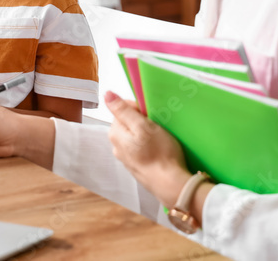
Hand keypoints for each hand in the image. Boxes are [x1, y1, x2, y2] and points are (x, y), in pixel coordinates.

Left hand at [106, 91, 191, 207]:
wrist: (170, 184)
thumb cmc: (159, 153)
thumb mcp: (143, 126)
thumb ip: (123, 110)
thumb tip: (107, 94)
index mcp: (115, 133)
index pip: (123, 109)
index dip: (139, 108)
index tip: (151, 116)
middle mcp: (116, 146)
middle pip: (128, 122)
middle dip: (142, 121)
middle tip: (157, 127)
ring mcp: (126, 157)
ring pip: (135, 135)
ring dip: (146, 133)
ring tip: (160, 139)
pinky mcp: (136, 165)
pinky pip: (140, 148)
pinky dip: (148, 146)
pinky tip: (158, 150)